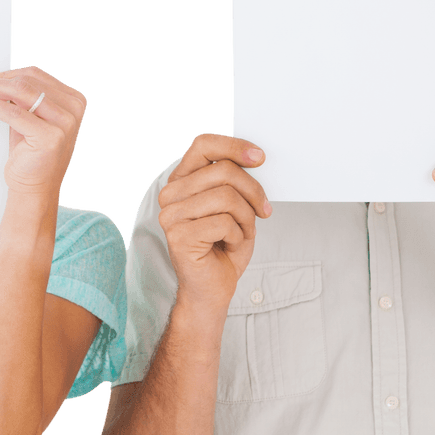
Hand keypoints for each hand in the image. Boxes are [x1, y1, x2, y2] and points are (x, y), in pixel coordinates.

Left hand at [0, 66, 85, 196]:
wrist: (36, 188)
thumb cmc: (33, 156)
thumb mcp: (29, 118)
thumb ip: (19, 98)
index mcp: (73, 100)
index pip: (34, 76)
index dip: (4, 75)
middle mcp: (73, 108)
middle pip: (26, 81)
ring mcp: (65, 122)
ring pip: (20, 92)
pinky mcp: (51, 136)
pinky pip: (14, 113)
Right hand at [158, 134, 271, 313]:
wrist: (212, 290)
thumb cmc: (223, 248)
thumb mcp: (235, 206)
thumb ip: (235, 181)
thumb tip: (255, 159)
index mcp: (182, 181)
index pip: (204, 145)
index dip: (234, 146)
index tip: (260, 157)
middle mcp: (171, 194)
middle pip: (223, 170)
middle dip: (253, 191)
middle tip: (264, 210)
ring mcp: (171, 215)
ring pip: (227, 196)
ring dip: (246, 217)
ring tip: (242, 232)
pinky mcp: (179, 236)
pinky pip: (224, 222)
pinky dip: (238, 235)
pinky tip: (229, 245)